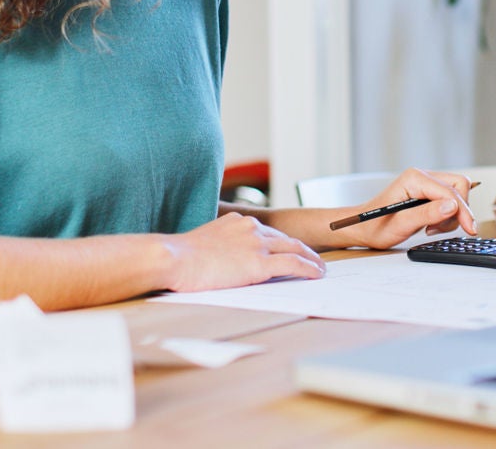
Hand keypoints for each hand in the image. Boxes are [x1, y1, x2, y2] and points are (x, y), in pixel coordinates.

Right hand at [161, 212, 325, 291]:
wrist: (174, 258)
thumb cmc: (180, 257)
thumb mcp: (203, 242)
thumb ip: (219, 246)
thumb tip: (220, 259)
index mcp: (238, 221)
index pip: (267, 232)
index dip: (281, 242)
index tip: (289, 249)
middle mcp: (251, 228)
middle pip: (286, 238)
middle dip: (302, 248)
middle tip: (313, 258)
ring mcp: (257, 244)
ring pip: (295, 248)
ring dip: (311, 259)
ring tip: (320, 268)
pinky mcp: (260, 263)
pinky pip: (294, 264)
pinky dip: (309, 268)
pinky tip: (317, 274)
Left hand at [340, 168, 477, 249]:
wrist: (364, 228)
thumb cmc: (376, 225)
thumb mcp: (401, 224)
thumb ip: (427, 214)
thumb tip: (452, 206)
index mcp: (414, 178)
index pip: (450, 191)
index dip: (462, 210)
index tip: (469, 229)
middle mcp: (421, 176)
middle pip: (458, 186)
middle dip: (458, 210)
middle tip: (442, 229)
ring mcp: (425, 183)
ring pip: (457, 193)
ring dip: (452, 215)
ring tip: (431, 229)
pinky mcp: (428, 192)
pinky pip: (450, 200)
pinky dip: (447, 215)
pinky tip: (432, 225)